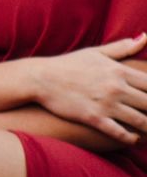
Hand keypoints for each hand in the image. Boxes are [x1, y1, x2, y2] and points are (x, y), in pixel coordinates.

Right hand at [30, 35, 146, 142]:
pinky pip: (120, 133)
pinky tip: (135, 138)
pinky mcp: (93, 118)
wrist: (40, 78)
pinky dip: (131, 138)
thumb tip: (145, 37)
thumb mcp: (96, 52)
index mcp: (119, 71)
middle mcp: (116, 88)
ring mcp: (105, 104)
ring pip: (140, 121)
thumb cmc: (68, 64)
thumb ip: (123, 47)